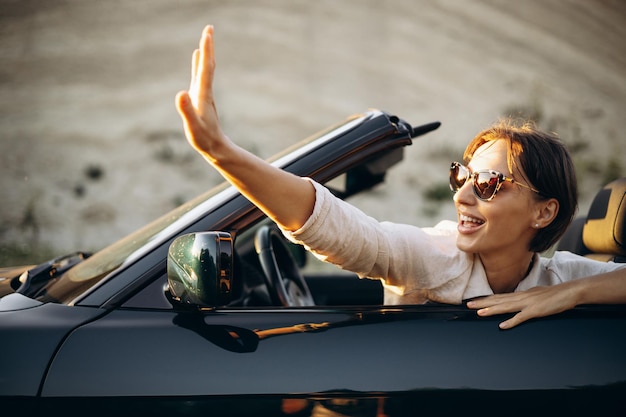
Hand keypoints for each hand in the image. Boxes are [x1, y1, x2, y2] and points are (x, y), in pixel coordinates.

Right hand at [175, 25, 228, 161]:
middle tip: (209, 28)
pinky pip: (200, 76)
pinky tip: (197, 59)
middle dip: (208, 46)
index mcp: (203, 94)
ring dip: (205, 53)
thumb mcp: (193, 126)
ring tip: (205, 39)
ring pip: (205, 69)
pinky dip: (199, 64)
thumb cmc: (204, 139)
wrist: (216, 148)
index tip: (208, 33)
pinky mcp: (200, 98)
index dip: (206, 50)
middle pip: (208, 64)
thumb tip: (180, 93)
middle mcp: (205, 91)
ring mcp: (203, 94)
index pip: (205, 68)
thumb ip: (186, 110)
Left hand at [466, 285, 577, 328]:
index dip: (486, 299)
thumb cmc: (554, 295)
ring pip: (506, 307)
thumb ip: (524, 299)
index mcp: (521, 294)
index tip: (474, 301)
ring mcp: (528, 303)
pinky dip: (511, 321)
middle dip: (483, 303)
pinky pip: (521, 317)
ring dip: (492, 310)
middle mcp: (521, 297)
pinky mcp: (536, 310)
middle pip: (498, 301)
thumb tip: (515, 302)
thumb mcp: (535, 295)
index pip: (499, 297)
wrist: (569, 292)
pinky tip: (502, 326)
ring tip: (479, 313)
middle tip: (468, 305)